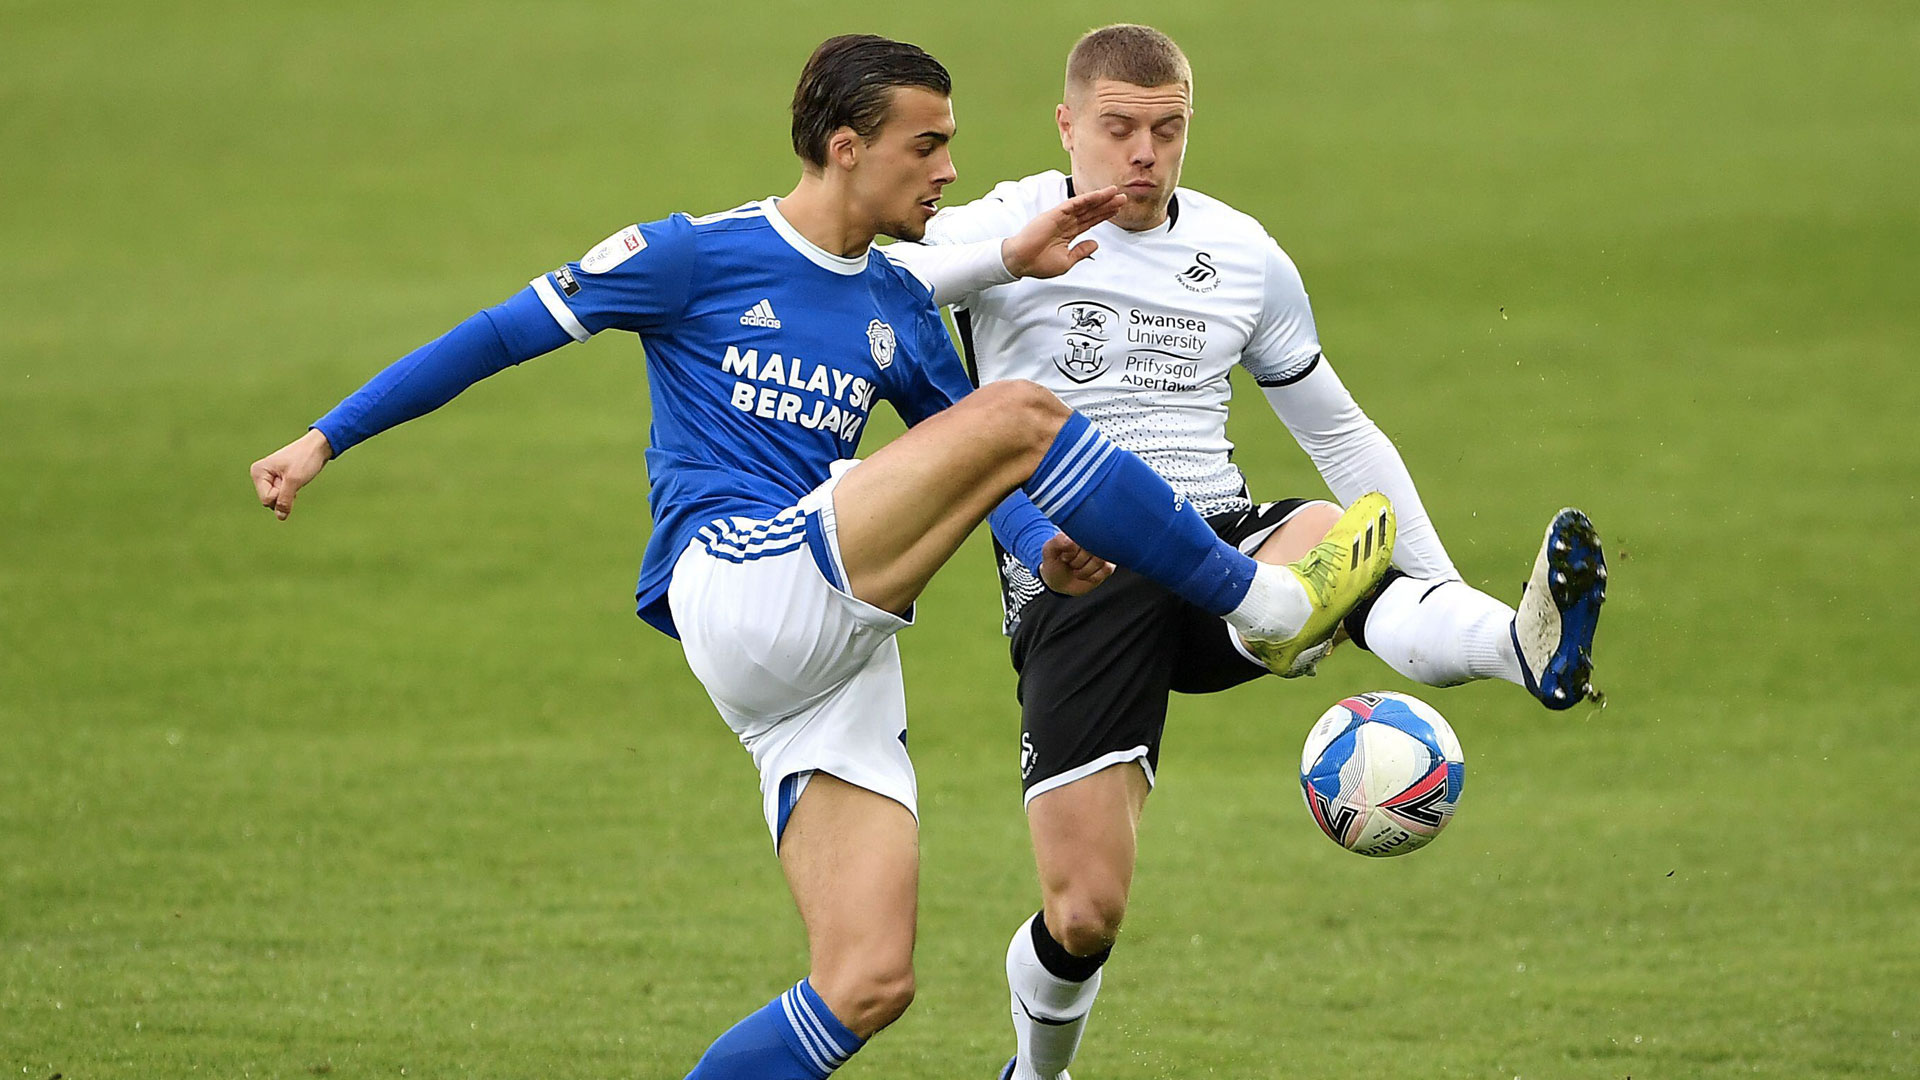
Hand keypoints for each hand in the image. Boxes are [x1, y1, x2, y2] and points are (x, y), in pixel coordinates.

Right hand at [250, 428, 333, 519]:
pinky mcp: (278, 481)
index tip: (290, 478)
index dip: (282, 494)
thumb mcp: (295, 480)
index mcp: (258, 472)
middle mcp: (260, 475)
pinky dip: (292, 492)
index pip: (267, 500)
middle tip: (294, 478)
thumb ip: (285, 500)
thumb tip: (280, 517)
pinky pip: (283, 496)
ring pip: (277, 500)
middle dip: (285, 495)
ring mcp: (268, 478)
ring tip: (295, 477)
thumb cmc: (306, 459)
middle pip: (270, 502)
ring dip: (289, 494)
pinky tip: (296, 480)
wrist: (318, 446)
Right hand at [999, 186, 1126, 279]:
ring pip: (1085, 206)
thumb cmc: (1039, 263)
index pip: (1090, 221)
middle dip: (1107, 205)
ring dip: (1100, 199)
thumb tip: (1095, 244)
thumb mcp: (1066, 261)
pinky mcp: (1055, 214)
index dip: (1104, 215)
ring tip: (1115, 193)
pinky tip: (1098, 195)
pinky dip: (1086, 199)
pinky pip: (1074, 204)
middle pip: (1091, 212)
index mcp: (1069, 234)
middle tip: (1123, 198)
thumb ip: (1081, 251)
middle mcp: (1066, 223)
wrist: (1021, 261)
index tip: (1117, 210)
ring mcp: (1061, 217)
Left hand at [1038, 531, 1114, 596]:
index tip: (1064, 554)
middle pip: (1092, 549)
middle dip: (1077, 561)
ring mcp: (1102, 551)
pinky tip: (1086, 574)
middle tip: (1070, 562)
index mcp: (1079, 529)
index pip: (1083, 536)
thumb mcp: (1049, 551)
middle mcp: (1093, 538)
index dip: (1072, 550)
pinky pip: (1107, 569)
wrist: (1059, 581)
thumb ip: (1056, 542)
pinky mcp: (1109, 564)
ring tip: (1077, 568)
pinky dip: (1093, 576)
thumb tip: (1072, 541)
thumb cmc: (1055, 562)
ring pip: (1100, 560)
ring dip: (1084, 570)